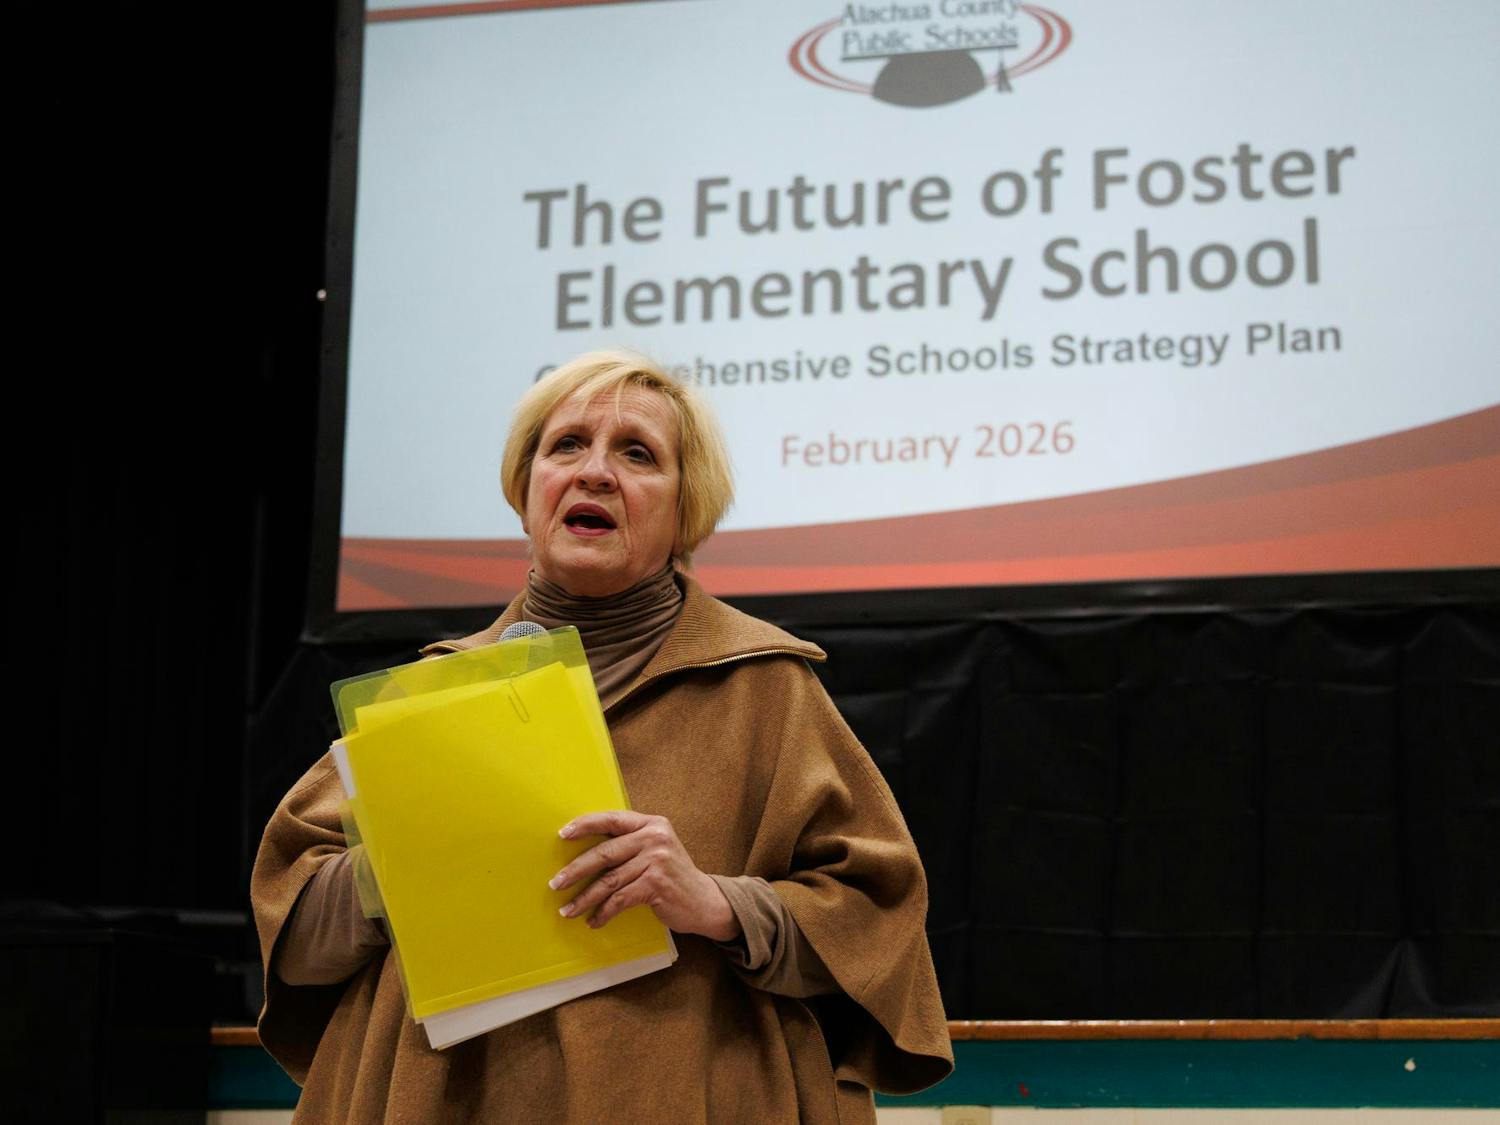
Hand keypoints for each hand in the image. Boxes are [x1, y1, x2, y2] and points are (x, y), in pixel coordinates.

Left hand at [548, 810, 740, 940]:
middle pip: (605, 852)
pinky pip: (620, 899)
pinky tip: (594, 921)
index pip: (611, 819)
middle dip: (576, 869)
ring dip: (585, 898)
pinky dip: (604, 912)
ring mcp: (657, 861)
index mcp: (651, 823)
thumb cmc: (672, 876)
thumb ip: (629, 843)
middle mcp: (655, 838)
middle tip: (555, 883)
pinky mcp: (657, 885)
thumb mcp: (656, 849)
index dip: (585, 825)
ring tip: (568, 910)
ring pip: (609, 880)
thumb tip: (585, 851)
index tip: (562, 834)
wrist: (705, 901)